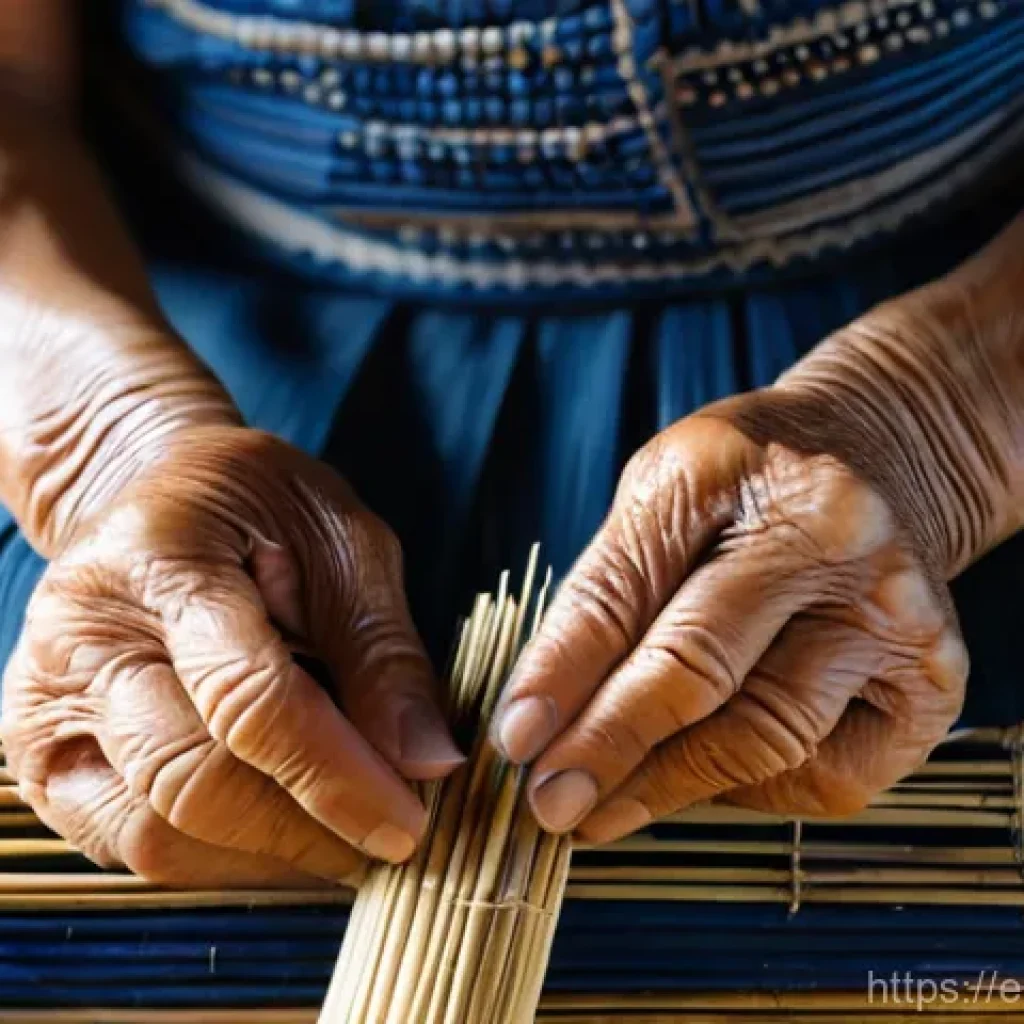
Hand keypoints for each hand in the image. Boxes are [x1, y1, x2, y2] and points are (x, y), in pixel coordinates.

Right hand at [1, 426, 462, 885]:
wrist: (157, 496)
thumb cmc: (260, 508)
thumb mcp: (343, 542)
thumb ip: (382, 650)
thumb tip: (429, 763)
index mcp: (160, 558)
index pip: (245, 696)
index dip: (335, 776)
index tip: (407, 825)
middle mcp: (82, 636)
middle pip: (190, 781)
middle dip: (305, 832)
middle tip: (389, 841)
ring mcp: (45, 702)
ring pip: (153, 832)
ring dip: (266, 857)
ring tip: (343, 839)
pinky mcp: (45, 754)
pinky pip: (126, 842)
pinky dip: (217, 857)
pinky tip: (282, 832)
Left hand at [494, 340, 975, 840]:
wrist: (877, 464)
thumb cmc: (744, 488)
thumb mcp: (660, 497)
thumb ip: (609, 595)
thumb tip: (543, 720)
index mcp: (732, 468)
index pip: (624, 591)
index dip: (561, 674)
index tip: (513, 741)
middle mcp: (830, 535)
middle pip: (701, 668)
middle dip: (611, 746)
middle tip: (548, 803)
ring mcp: (896, 614)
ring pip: (764, 737)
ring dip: (668, 787)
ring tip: (601, 810)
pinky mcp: (930, 685)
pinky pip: (824, 775)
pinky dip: (748, 790)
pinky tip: (702, 775)